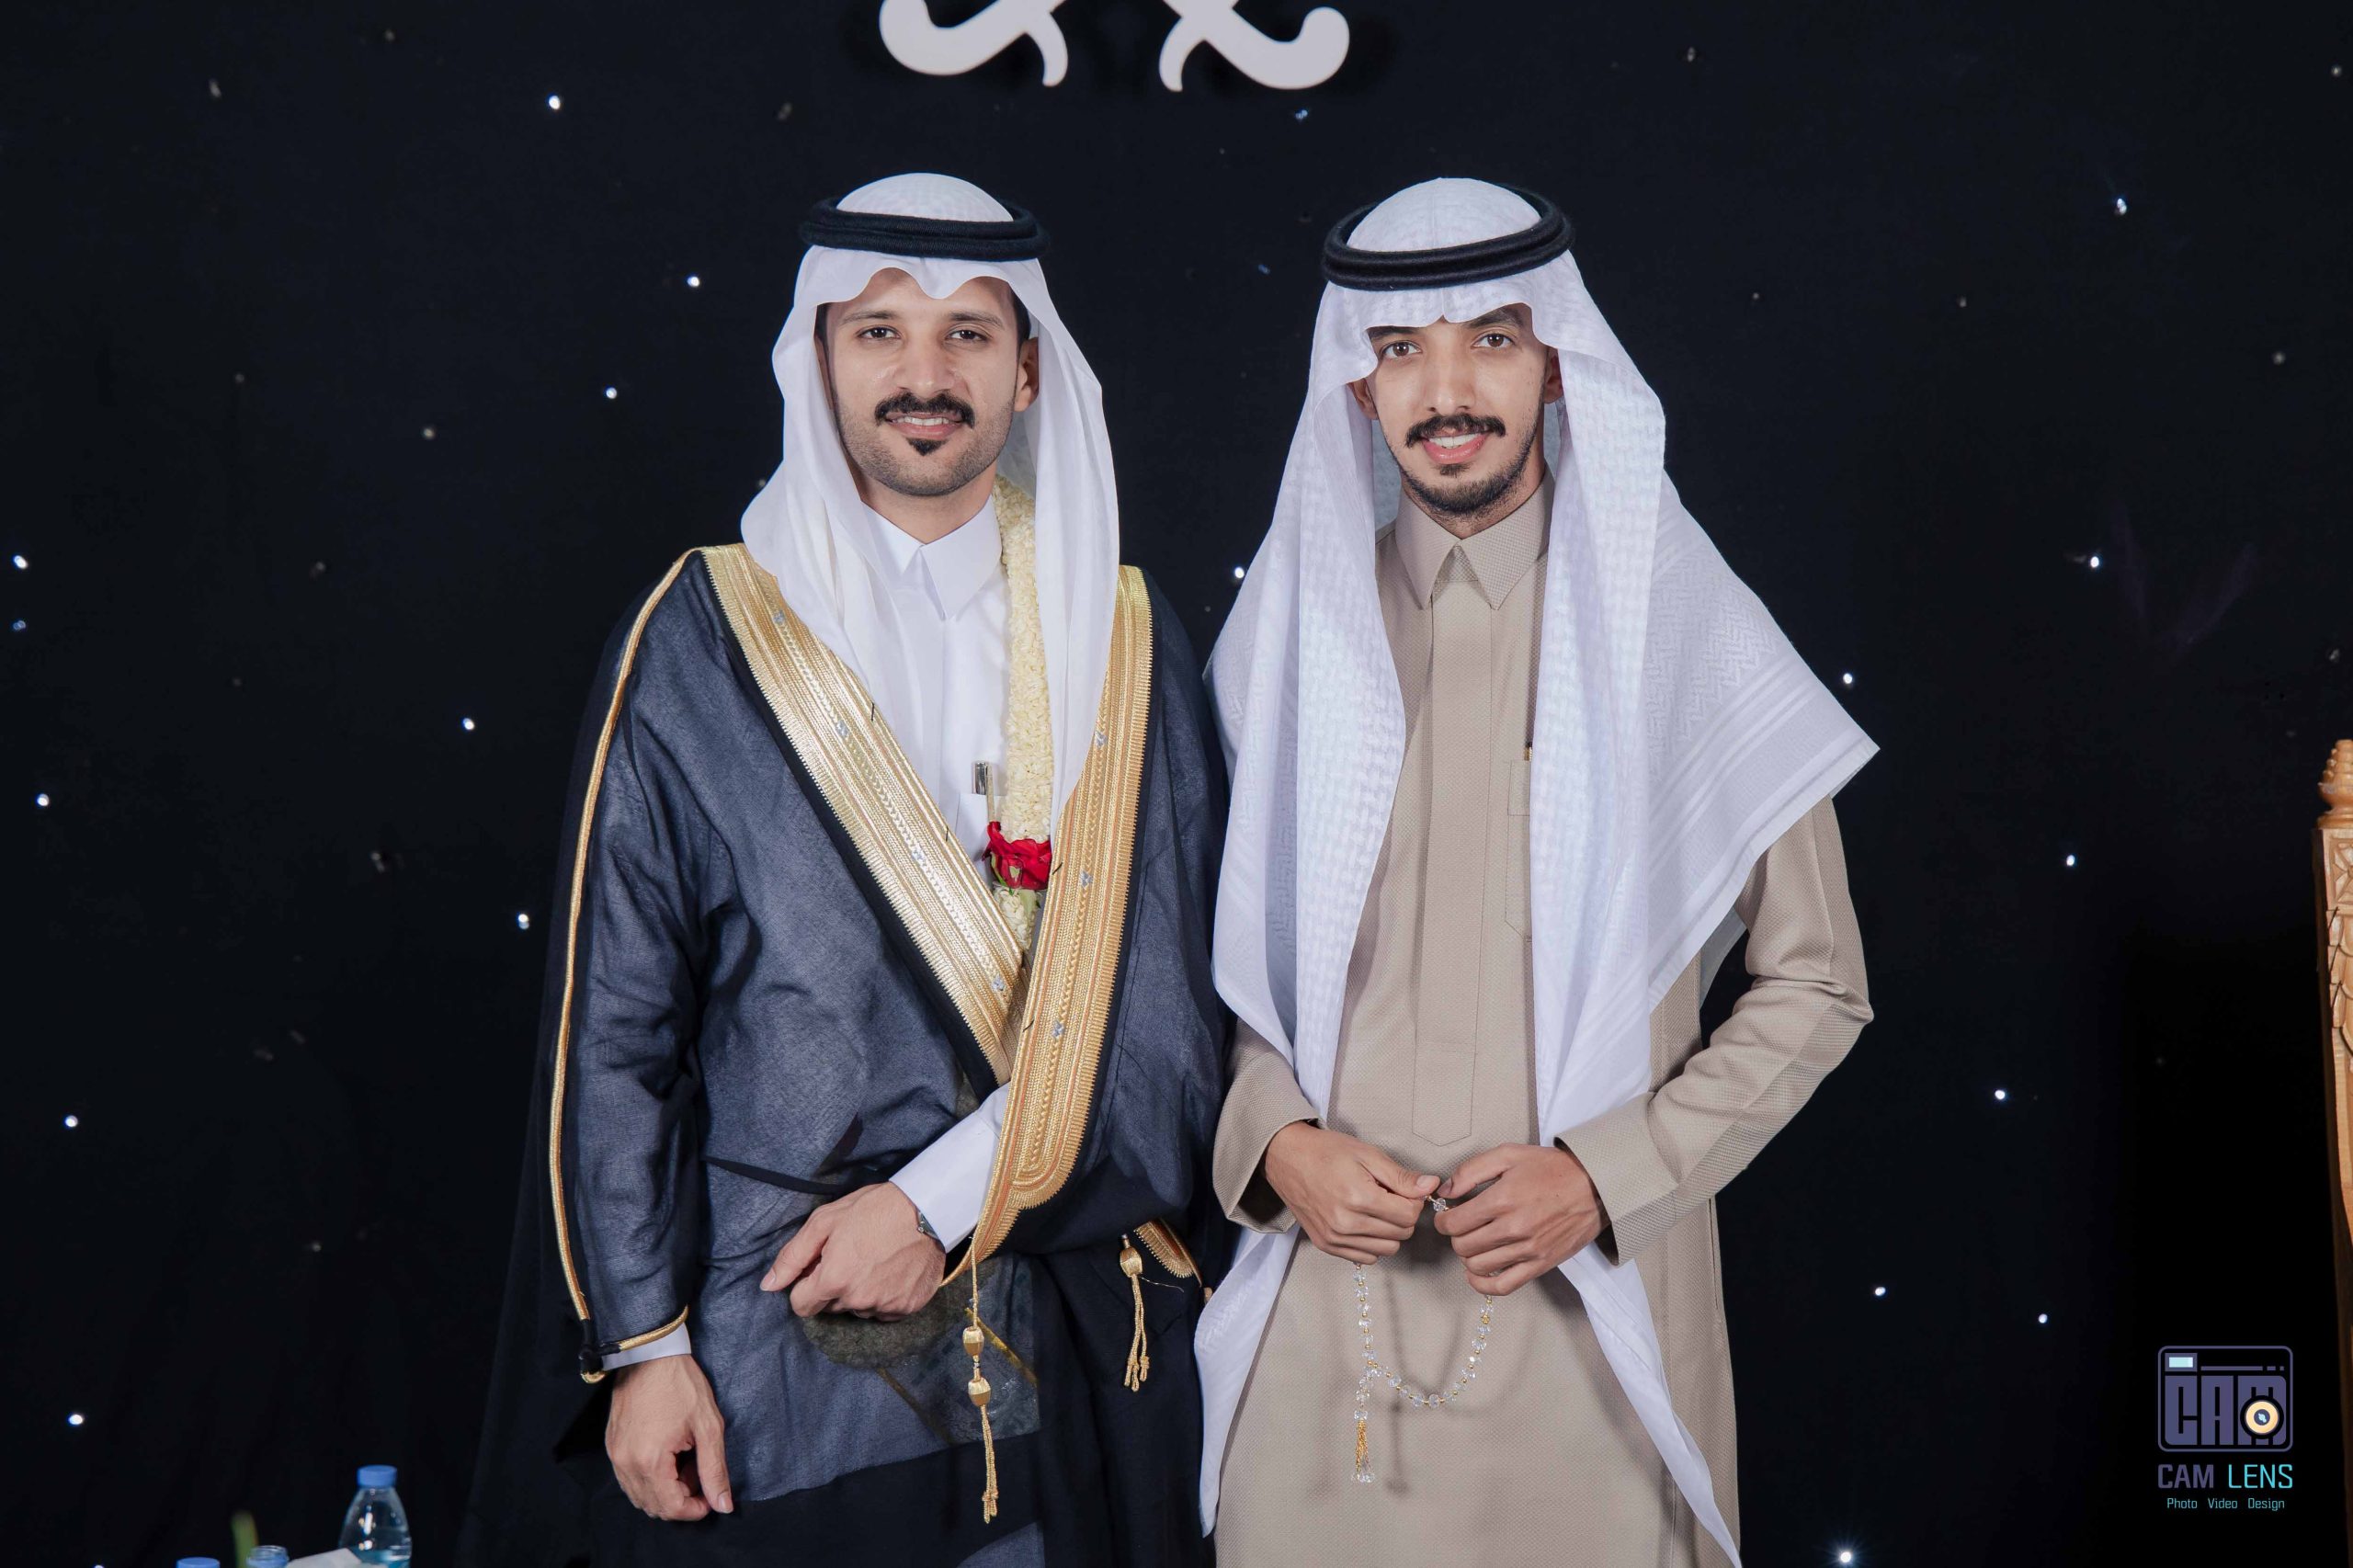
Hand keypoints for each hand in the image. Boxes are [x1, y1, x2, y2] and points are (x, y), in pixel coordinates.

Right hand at [606, 1354, 732, 1519]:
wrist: (651, 1354)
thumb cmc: (681, 1385)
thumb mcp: (708, 1426)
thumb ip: (714, 1470)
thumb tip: (723, 1505)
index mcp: (649, 1462)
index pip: (672, 1509)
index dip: (696, 1509)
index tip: (711, 1494)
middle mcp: (626, 1464)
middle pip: (654, 1507)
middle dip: (682, 1498)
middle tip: (699, 1471)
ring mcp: (615, 1456)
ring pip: (640, 1496)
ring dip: (665, 1491)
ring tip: (685, 1462)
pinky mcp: (611, 1446)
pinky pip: (629, 1479)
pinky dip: (650, 1479)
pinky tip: (667, 1456)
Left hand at [760, 1182, 945, 1319]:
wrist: (927, 1208)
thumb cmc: (872, 1209)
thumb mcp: (825, 1221)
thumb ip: (793, 1257)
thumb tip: (767, 1286)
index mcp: (833, 1281)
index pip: (802, 1305)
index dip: (806, 1286)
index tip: (821, 1267)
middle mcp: (857, 1301)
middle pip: (831, 1306)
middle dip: (835, 1286)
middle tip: (852, 1256)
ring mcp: (885, 1307)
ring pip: (859, 1309)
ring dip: (860, 1292)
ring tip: (876, 1261)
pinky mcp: (908, 1308)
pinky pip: (885, 1311)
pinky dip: (885, 1296)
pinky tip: (893, 1271)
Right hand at [1261, 1121, 1437, 1263]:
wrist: (1287, 1158)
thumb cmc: (1326, 1152)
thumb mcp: (1367, 1155)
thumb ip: (1401, 1176)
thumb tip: (1430, 1186)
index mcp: (1359, 1198)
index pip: (1409, 1216)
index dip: (1413, 1201)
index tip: (1404, 1190)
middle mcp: (1346, 1224)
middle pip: (1401, 1234)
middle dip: (1402, 1215)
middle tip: (1388, 1196)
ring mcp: (1335, 1238)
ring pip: (1387, 1249)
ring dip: (1389, 1231)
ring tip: (1375, 1208)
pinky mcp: (1327, 1246)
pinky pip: (1366, 1257)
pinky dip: (1372, 1242)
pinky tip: (1364, 1222)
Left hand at [1432, 1143, 1603, 1294]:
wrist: (1595, 1186)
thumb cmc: (1552, 1168)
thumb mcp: (1509, 1154)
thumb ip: (1471, 1170)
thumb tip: (1446, 1190)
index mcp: (1502, 1199)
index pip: (1454, 1223)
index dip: (1443, 1221)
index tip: (1447, 1217)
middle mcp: (1513, 1228)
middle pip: (1463, 1246)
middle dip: (1456, 1237)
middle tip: (1463, 1227)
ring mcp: (1528, 1249)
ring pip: (1478, 1266)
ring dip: (1468, 1256)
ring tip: (1473, 1244)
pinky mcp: (1541, 1264)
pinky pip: (1504, 1286)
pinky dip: (1483, 1284)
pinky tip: (1476, 1274)